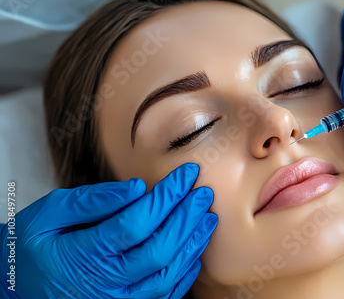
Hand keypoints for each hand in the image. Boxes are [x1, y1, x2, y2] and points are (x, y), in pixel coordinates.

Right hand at [0, 163, 216, 298]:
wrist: (19, 288)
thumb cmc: (34, 246)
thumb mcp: (48, 214)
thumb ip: (91, 201)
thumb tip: (136, 188)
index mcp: (84, 255)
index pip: (136, 222)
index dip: (166, 196)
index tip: (186, 174)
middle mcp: (106, 283)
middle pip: (159, 248)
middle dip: (186, 216)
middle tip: (203, 193)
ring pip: (168, 273)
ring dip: (193, 242)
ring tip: (207, 216)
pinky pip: (166, 293)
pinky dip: (186, 270)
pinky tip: (195, 248)